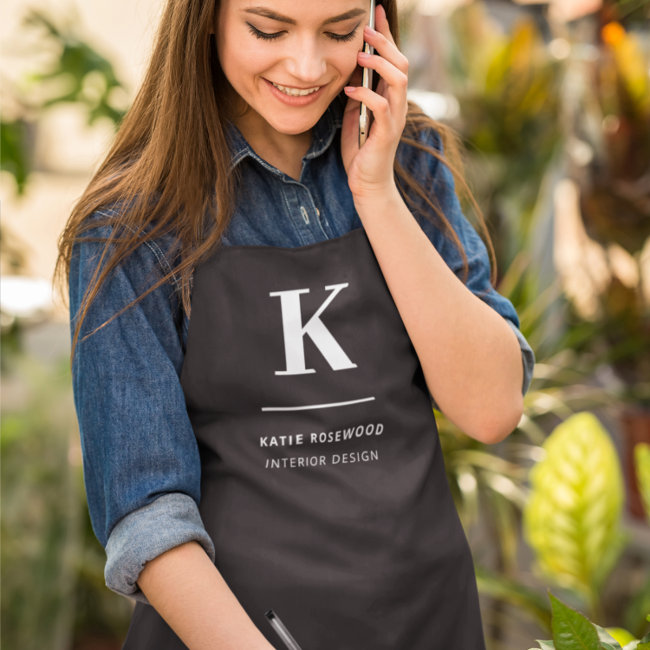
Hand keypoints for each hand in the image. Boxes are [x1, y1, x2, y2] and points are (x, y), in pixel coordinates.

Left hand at [340, 4, 408, 205]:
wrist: (366, 183)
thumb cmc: (361, 150)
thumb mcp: (356, 114)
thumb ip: (357, 93)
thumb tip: (349, 69)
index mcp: (390, 97)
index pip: (394, 59)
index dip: (386, 36)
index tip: (375, 14)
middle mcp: (397, 105)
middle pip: (401, 64)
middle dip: (384, 43)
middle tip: (366, 30)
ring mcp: (394, 119)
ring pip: (398, 80)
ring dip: (379, 64)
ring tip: (360, 56)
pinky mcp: (386, 133)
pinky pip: (381, 106)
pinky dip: (365, 95)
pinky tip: (349, 91)